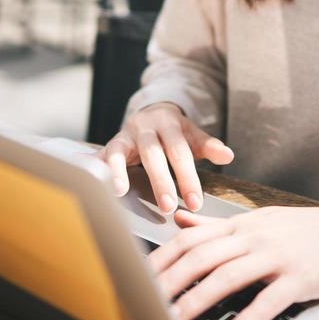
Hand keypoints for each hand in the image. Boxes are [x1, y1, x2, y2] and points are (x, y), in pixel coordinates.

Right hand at [99, 102, 234, 212]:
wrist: (152, 112)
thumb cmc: (175, 133)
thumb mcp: (193, 136)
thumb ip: (209, 146)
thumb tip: (229, 156)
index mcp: (169, 125)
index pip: (180, 153)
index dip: (188, 178)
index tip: (195, 203)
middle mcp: (145, 128)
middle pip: (153, 154)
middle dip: (160, 181)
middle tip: (168, 207)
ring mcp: (124, 135)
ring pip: (120, 151)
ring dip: (118, 172)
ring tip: (119, 191)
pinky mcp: (109, 145)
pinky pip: (99, 155)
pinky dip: (92, 166)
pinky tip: (89, 179)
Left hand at [149, 206, 318, 319]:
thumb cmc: (306, 231)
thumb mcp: (260, 222)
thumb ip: (217, 224)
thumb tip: (180, 219)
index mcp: (242, 225)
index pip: (191, 238)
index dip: (162, 259)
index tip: (138, 278)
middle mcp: (255, 237)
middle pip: (202, 256)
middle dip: (170, 282)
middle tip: (146, 303)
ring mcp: (278, 256)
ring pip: (229, 275)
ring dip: (199, 301)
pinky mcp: (301, 277)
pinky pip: (271, 298)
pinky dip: (249, 317)